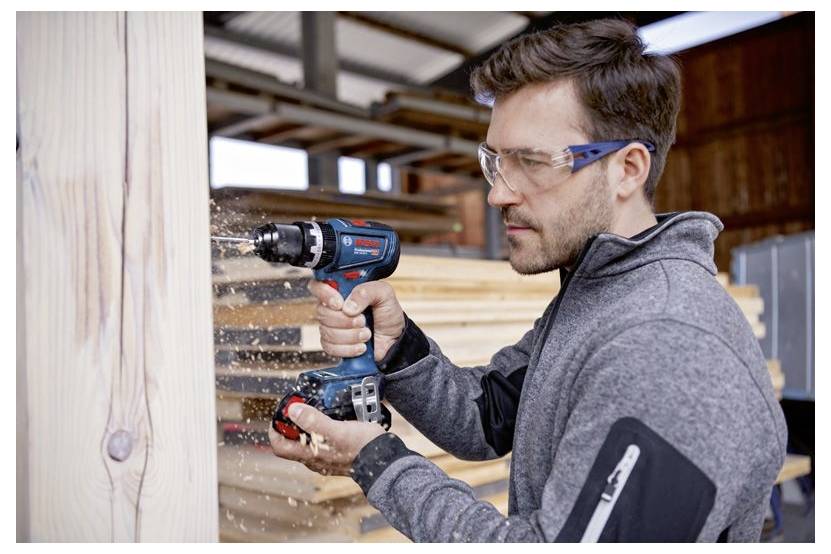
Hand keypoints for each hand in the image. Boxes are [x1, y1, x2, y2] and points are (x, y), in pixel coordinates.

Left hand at [268, 403, 385, 476]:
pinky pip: (325, 438)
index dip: (275, 429)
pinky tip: (335, 416)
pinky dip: (325, 426)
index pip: (279, 446)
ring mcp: (327, 456)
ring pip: (309, 439)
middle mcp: (315, 458)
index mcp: (309, 455)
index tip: (280, 413)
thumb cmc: (361, 448)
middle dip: (294, 422)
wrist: (385, 460)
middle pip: (294, 440)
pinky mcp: (340, 451)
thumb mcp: (335, 430)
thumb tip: (293, 410)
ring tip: (319, 407)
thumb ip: (313, 421)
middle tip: (301, 405)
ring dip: (310, 422)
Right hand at [308, 280, 404, 361]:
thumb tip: (348, 307)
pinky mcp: (334, 345)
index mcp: (342, 291)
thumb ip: (366, 292)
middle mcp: (334, 308)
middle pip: (322, 313)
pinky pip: (330, 348)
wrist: (395, 339)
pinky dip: (348, 349)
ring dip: (350, 336)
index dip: (324, 295)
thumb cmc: (388, 313)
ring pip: (327, 332)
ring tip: (367, 334)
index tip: (339, 304)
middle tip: (363, 321)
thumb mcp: (384, 294)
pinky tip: (361, 346)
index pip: (317, 287)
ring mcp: (332, 327)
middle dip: (345, 320)